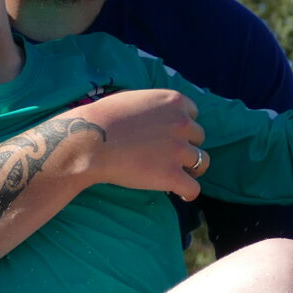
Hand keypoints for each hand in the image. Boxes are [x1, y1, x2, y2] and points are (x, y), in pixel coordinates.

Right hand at [67, 87, 205, 199]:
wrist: (90, 140)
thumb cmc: (102, 118)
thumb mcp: (134, 98)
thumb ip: (153, 107)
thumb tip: (154, 118)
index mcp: (174, 101)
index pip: (193, 114)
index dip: (182, 127)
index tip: (170, 136)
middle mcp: (182, 123)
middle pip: (199, 137)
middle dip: (186, 145)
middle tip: (170, 156)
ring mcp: (179, 149)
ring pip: (202, 162)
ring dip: (191, 168)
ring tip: (177, 175)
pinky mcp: (172, 174)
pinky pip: (194, 188)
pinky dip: (188, 192)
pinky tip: (179, 194)